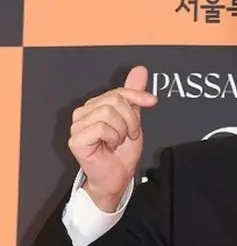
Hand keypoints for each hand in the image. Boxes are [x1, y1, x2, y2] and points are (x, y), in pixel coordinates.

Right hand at [68, 65, 156, 211]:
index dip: (137, 95)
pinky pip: (101, 127)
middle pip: (114, 99)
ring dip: (122, 129)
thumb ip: (133, 95)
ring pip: (108, 112)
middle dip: (130, 118)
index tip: (152, 101)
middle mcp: (83, 112)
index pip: (118, 91)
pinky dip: (113, 137)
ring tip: (118, 140)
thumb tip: (139, 69)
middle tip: (129, 133)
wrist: (118, 176)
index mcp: (95, 105)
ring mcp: (77, 126)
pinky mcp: (76, 139)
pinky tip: (109, 146)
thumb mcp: (134, 118)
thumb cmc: (122, 151)